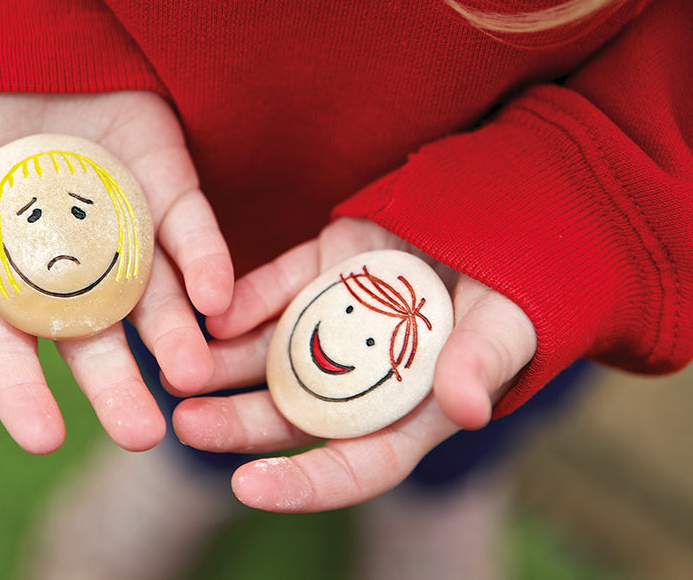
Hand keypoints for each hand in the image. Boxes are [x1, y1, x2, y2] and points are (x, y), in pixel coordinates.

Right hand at [0, 91, 233, 453]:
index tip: (42, 440)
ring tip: (193, 375)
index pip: (9, 343)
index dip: (21, 392)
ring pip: (154, 298)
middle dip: (117, 386)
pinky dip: (206, 264)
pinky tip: (220, 299)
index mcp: (4, 270)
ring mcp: (123, 229)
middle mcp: (71, 264)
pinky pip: (192, 233)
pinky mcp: (166, 187)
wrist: (19, 34)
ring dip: (176, 337)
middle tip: (144, 435)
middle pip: (95, 338)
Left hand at [172, 217, 534, 511]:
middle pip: (293, 413)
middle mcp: (363, 374)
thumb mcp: (511, 320)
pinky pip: (276, 290)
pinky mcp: (323, 271)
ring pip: (271, 356)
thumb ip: (483, 361)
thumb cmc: (520, 278)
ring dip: (222, 365)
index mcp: (410, 406)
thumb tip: (467, 411)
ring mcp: (338, 321)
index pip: (356, 463)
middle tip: (185, 422)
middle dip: (238, 424)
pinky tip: (209, 312)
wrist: (503, 205)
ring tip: (172, 371)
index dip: (304, 483)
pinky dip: (244, 302)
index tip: (246, 487)